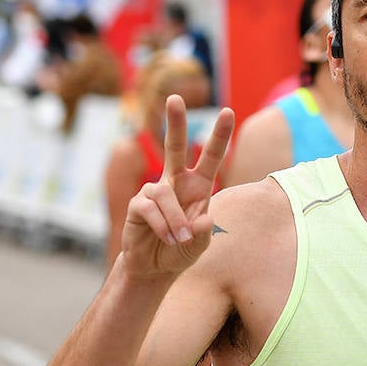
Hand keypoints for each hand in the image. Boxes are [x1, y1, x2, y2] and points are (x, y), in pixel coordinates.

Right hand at [121, 95, 233, 278]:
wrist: (154, 267)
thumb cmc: (180, 250)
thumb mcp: (199, 245)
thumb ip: (205, 234)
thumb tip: (206, 219)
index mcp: (198, 186)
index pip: (210, 157)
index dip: (219, 136)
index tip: (228, 111)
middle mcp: (176, 182)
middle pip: (174, 146)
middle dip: (175, 122)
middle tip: (174, 98)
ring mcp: (154, 190)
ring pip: (165, 194)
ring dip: (176, 221)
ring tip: (179, 239)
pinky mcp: (138, 203)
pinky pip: (150, 208)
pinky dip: (163, 226)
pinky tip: (166, 238)